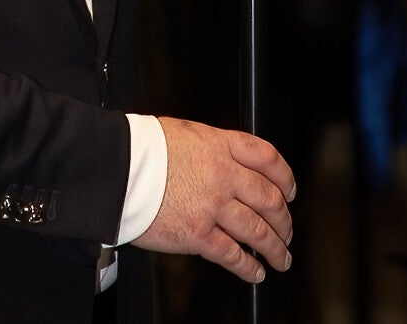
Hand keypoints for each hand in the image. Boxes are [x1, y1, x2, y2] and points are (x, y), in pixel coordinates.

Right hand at [134, 118, 294, 284]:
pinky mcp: (197, 234)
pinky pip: (233, 255)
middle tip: (287, 231)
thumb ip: (212, 150)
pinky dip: (249, 267)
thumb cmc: (143, 148)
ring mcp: (212, 205)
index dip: (285, 177)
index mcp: (219, 145)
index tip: (289, 191)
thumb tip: (230, 166)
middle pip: (269, 199)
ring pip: (258, 231)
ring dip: (275, 248)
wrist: (117, 168)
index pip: (267, 158)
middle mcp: (222, 174)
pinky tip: (255, 272)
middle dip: (284, 220)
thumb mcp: (185, 134)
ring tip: (281, 258)